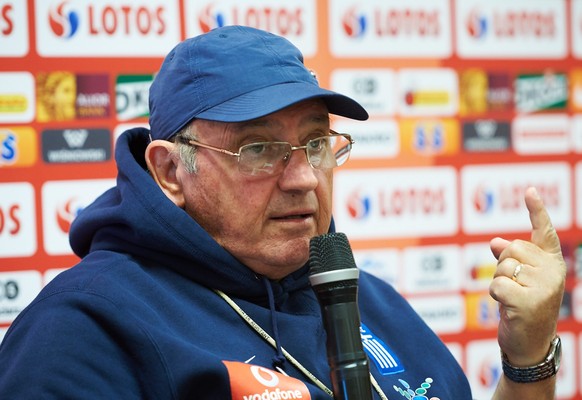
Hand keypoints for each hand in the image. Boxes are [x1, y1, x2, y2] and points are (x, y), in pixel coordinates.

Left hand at [489, 187, 565, 365]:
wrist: (530, 344)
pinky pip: (497, 285)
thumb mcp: (517, 280)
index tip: (529, 191)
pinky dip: (495, 295)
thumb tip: (495, 241)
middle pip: (510, 249)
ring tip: (513, 300)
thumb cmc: (522, 307)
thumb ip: (510, 259)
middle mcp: (553, 271)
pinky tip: (509, 308)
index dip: (536, 210)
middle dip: (503, 266)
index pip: (543, 231)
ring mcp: (544, 286)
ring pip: (502, 267)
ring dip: (499, 283)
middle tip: (514, 288)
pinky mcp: (529, 301)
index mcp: (552, 262)